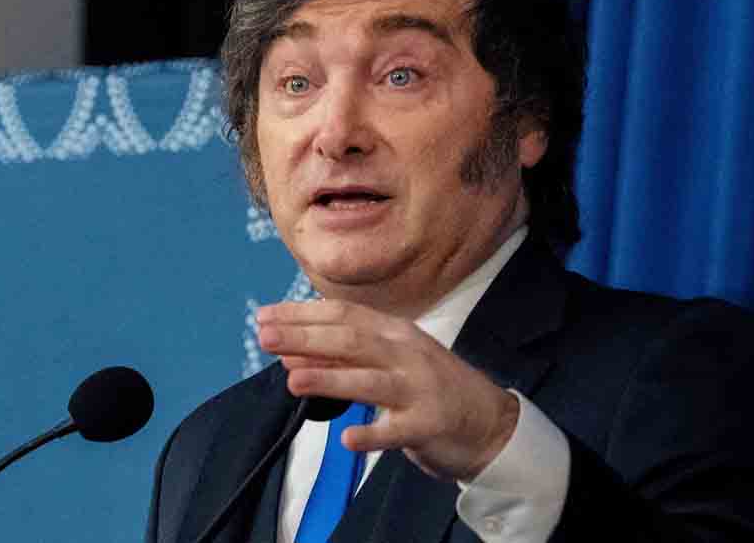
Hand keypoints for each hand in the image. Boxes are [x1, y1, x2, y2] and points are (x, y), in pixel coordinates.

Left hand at [257, 299, 518, 481]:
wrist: (488, 421)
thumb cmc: (427, 387)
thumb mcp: (387, 361)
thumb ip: (342, 358)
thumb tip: (290, 354)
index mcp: (394, 331)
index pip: (343, 314)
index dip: (302, 313)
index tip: (265, 316)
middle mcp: (406, 353)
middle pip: (351, 341)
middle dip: (306, 338)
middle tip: (265, 337)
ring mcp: (419, 389)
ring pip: (370, 381)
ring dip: (331, 380)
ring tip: (293, 380)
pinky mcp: (429, 425)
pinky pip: (396, 432)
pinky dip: (373, 435)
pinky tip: (348, 439)